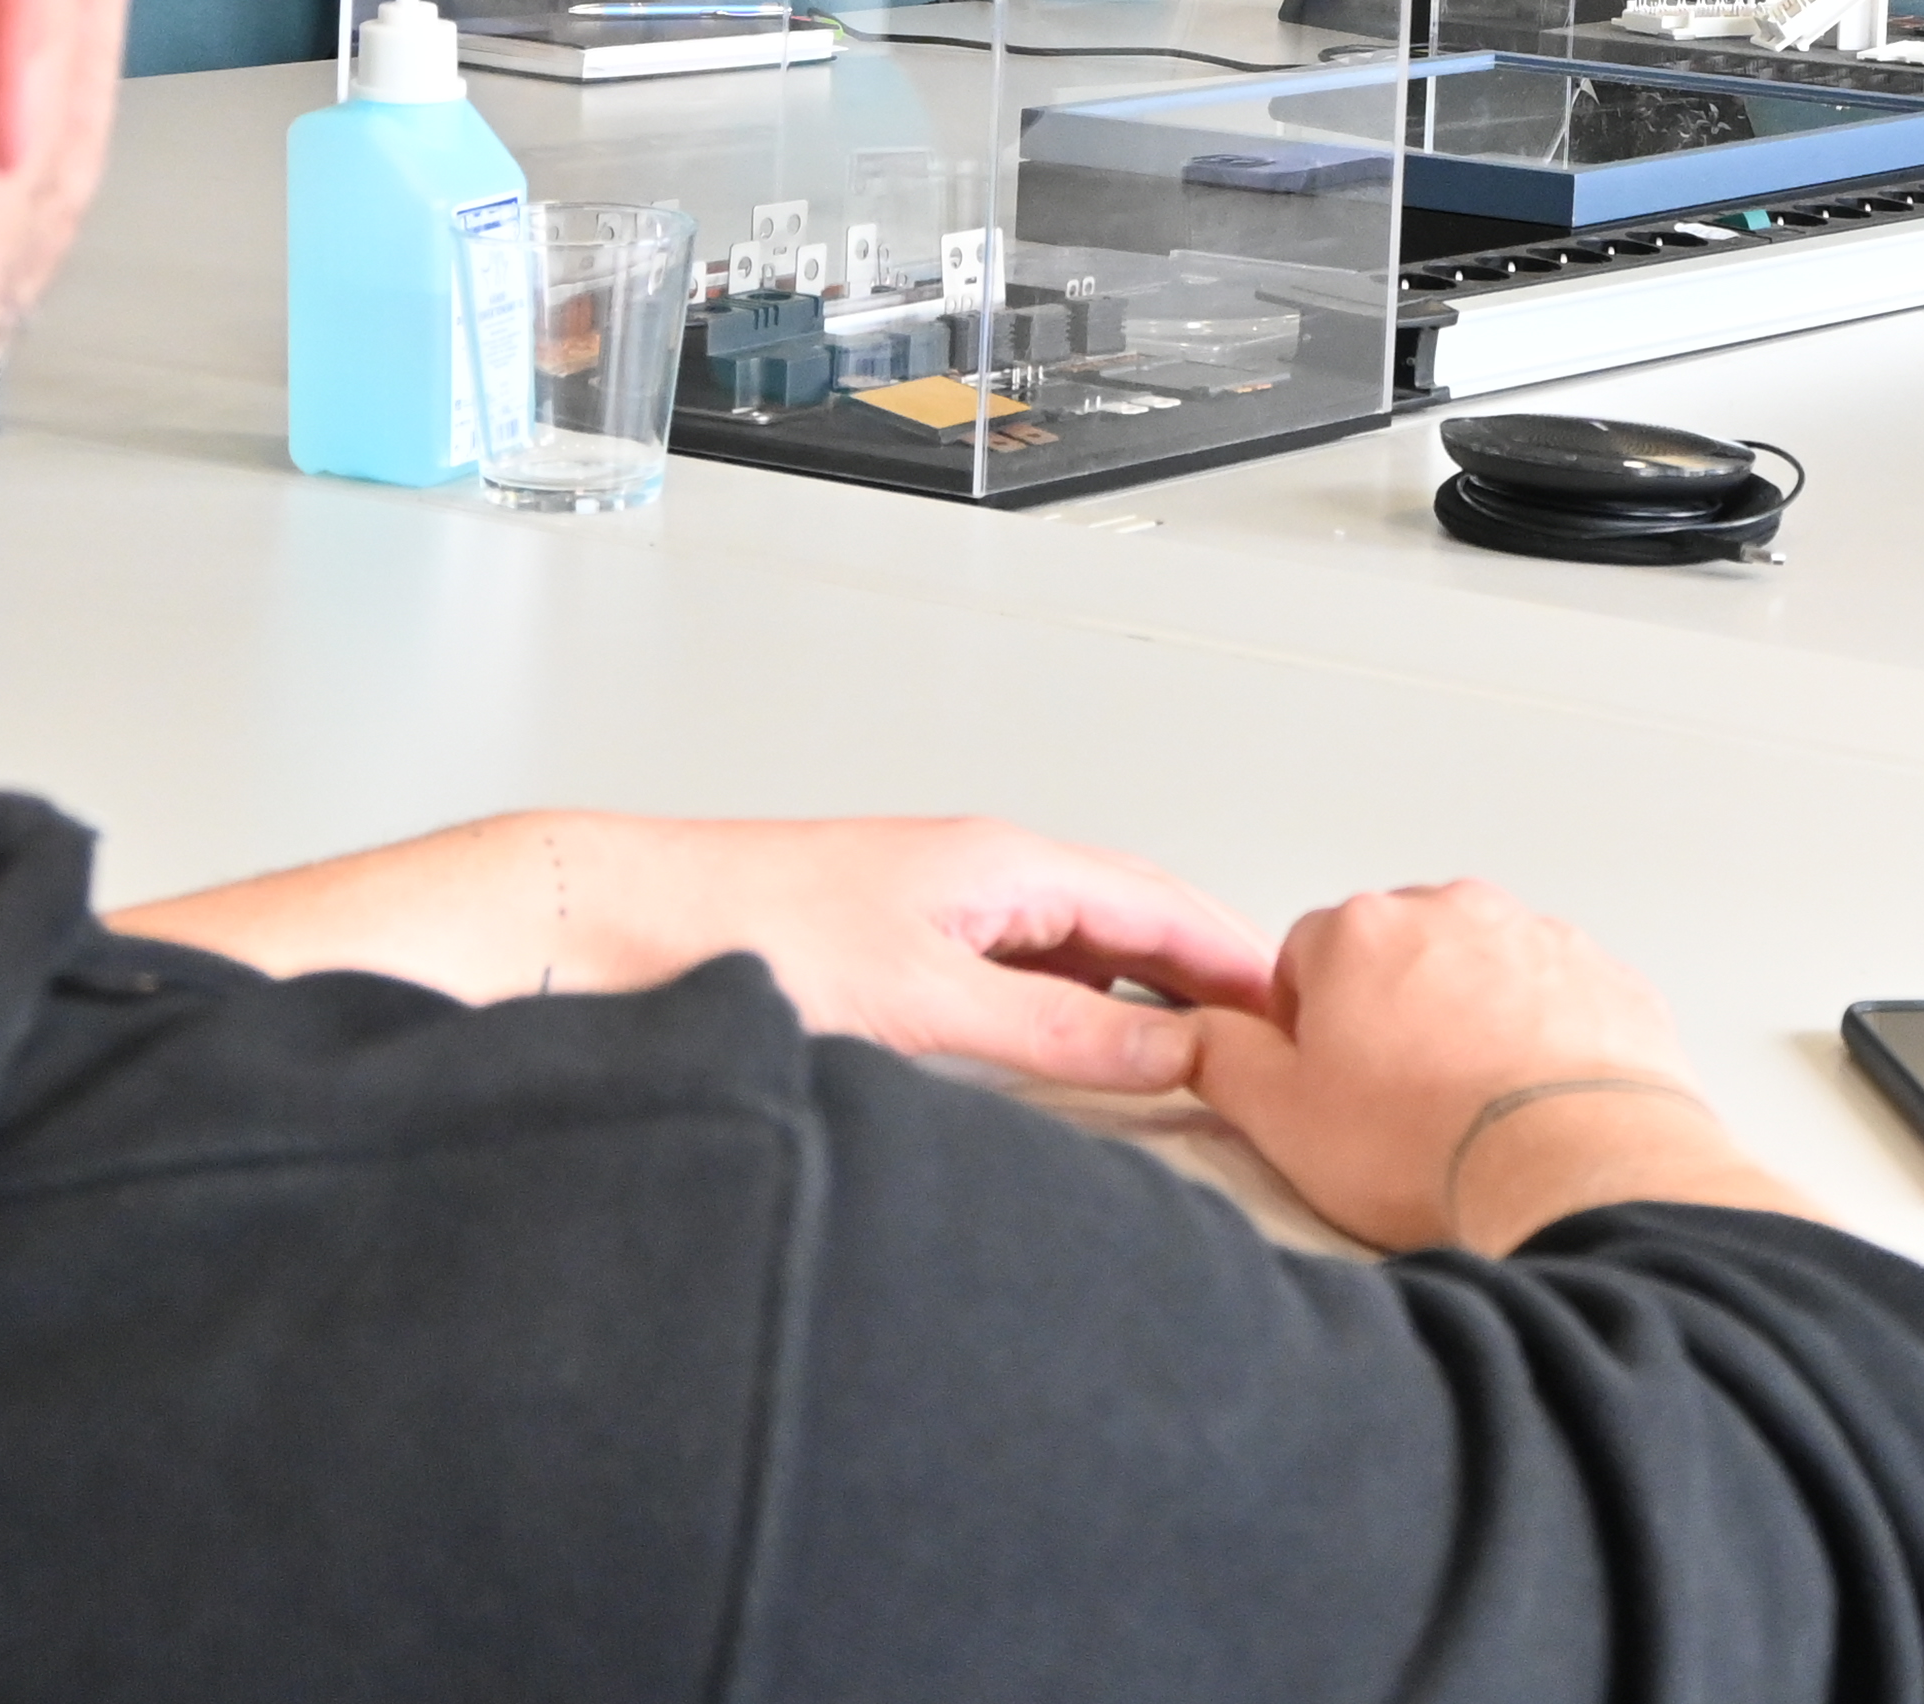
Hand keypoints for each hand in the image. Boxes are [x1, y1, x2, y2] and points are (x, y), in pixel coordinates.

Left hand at [107, 812, 1276, 1089]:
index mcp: (1006, 862)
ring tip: (1203, 1061)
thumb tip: (1168, 1057)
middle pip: (1131, 925)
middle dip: (1208, 980)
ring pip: (1077, 953)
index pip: (1164, 905)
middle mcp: (983, 875)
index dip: (1241, 960)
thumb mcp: (932, 1002)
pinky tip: (1080, 1059)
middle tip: (1276, 1046)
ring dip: (1142, 1001)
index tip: (1304, 1010)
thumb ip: (1055, 1035)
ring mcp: (942, 910)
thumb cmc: (750, 929)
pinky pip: (1026, 977)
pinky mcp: (902, 952)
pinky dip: (1076, 1015)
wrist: (619, 923)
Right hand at [1189, 877, 1815, 1252]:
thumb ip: (1222, 1059)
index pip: (1303, 959)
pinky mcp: (1605, 978)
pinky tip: (1534, 1108)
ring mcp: (1538, 938)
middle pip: (1396, 956)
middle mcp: (1452, 912)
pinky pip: (1557, 1002)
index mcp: (1361, 931)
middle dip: (1391, 1016)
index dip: (1306, 1032)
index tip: (1328, 1086)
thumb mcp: (1280, 1117)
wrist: (1572, 1170)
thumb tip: (1200, 1032)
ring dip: (1469, 1024)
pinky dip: (1543, 1041)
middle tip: (1398, 1106)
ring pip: (1480, 973)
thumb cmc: (1429, 1148)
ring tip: (1472, 1115)